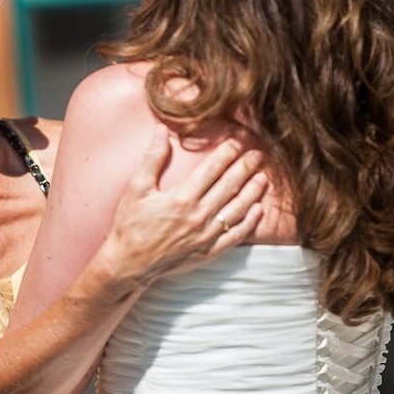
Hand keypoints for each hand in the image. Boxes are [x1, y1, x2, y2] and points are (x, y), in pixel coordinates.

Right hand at [97, 125, 266, 289]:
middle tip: (257, 155)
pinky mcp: (209, 251)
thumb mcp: (137, 188)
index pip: (212, 169)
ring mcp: (206, 235)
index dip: (227, 153)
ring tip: (263, 178)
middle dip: (246, 167)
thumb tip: (161, 130)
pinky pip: (236, 235)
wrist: (130, 263)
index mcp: (182, 197)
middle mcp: (198, 215)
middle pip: (229, 186)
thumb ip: (152, 158)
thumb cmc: (130, 224)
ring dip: (252, 192)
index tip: (237, 142)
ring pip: (237, 209)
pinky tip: (258, 210)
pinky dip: (250, 222)